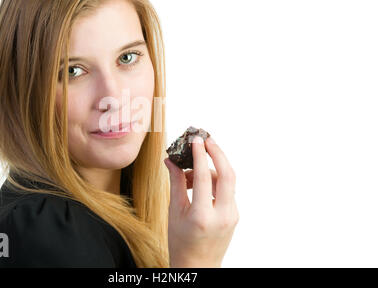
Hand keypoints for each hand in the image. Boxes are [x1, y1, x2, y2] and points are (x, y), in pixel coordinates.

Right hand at [164, 136, 238, 267]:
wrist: (198, 266)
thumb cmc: (181, 243)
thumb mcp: (174, 212)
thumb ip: (176, 183)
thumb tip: (170, 160)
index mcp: (203, 216)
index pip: (205, 178)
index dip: (199, 155)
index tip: (195, 140)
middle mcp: (223, 215)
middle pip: (228, 174)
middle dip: (218, 153)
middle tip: (206, 139)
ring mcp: (232, 215)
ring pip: (228, 180)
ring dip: (211, 169)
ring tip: (188, 173)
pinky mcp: (235, 214)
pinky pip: (227, 190)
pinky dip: (214, 180)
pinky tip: (198, 184)